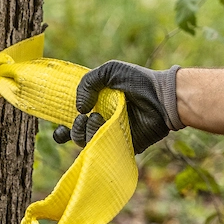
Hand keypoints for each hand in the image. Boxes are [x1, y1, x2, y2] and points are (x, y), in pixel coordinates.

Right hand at [53, 60, 182, 152]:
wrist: (162, 97)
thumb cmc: (138, 81)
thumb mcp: (110, 71)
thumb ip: (88, 82)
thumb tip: (79, 109)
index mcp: (96, 108)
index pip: (73, 123)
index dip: (62, 128)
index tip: (61, 126)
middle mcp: (102, 124)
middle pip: (76, 136)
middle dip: (74, 129)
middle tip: (84, 117)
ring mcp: (112, 137)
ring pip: (87, 144)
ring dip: (86, 132)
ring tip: (98, 118)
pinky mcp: (124, 148)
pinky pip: (105, 152)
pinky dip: (98, 143)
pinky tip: (104, 129)